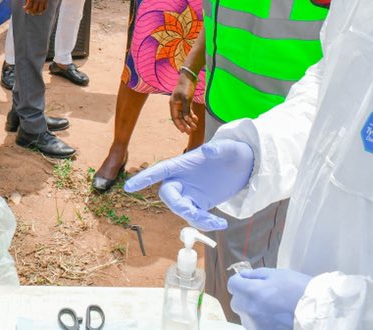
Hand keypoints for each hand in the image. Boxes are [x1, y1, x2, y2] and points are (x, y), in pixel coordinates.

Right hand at [24, 0, 48, 14]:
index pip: (44, 9)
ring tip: (26, 10)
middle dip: (34, 13)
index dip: (40, 12)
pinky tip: (24, 7)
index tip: (37, 12)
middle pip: (38, 10)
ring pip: (33, 9)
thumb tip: (38, 4)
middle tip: (30, 12)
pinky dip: (25, 8)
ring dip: (29, 11)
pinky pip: (28, 6)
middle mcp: (42, 0)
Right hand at [123, 138, 253, 230]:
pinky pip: (195, 217)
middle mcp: (182, 179)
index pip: (159, 170)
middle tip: (193, 213)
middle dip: (176, 205)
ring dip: (195, 218)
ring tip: (215, 222)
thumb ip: (218, 149)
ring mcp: (190, 193)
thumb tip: (209, 150)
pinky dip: (205, 223)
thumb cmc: (231, 152)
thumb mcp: (228, 148)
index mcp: (181, 164)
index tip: (128, 187)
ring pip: (182, 210)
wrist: (243, 167)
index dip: (144, 178)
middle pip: (168, 194)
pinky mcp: (200, 205)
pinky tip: (220, 222)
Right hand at [169, 72, 198, 133]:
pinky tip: (196, 119)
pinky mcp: (186, 102)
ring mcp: (181, 104)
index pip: (175, 117)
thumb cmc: (186, 87)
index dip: (178, 125)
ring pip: (184, 115)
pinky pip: (188, 111)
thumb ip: (186, 110)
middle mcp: (176, 105)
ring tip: (195, 127)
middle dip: (185, 125)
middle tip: (190, 132)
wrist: (189, 77)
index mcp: (173, 104)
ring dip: (189, 122)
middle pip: (180, 118)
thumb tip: (187, 121)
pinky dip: (191, 116)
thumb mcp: (186, 99)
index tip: (183, 131)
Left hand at [228, 268, 312, 329]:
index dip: (240, 281)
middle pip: (236, 301)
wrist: (317, 311)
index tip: (249, 281)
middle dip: (244, 296)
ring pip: (245, 316)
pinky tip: (274, 317)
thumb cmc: (297, 288)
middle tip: (261, 294)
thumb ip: (256, 275)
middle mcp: (250, 310)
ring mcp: (256, 325)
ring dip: (251, 310)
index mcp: (251, 292)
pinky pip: (254, 326)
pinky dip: (260, 321)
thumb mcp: (277, 274)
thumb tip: (243, 276)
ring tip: (270, 307)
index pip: (232, 284)